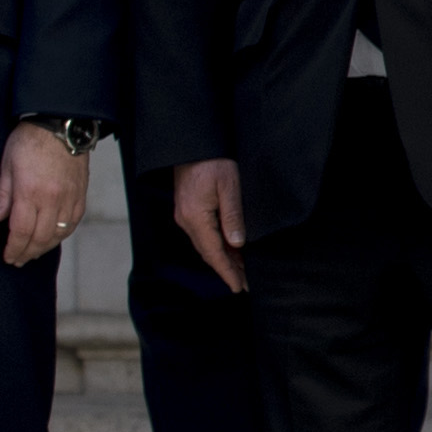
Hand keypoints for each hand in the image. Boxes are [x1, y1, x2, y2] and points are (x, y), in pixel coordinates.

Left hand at [0, 123, 89, 268]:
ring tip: (34, 252)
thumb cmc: (29, 141)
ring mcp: (69, 197)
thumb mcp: (7, 165)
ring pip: (59, 233)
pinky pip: (73, 222)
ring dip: (45, 247)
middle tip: (18, 260)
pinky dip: (62, 234)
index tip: (8, 257)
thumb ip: (3, 194)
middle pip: (41, 237)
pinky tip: (53, 237)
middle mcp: (53, 199)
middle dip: (28, 252)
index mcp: (30, 192)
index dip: (13, 248)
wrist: (60, 124)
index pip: (21, 231)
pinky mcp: (80, 194)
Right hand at [171, 159, 248, 294]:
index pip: (213, 253)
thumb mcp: (230, 187)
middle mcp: (187, 220)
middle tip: (245, 283)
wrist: (193, 144)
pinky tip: (231, 248)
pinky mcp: (188, 210)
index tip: (239, 287)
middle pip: (208, 253)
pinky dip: (218, 245)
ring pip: (206, 245)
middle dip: (227, 269)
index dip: (227, 271)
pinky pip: (204, 234)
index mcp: (195, 217)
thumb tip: (238, 244)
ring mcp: (186, 216)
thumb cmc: (214, 161)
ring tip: (242, 270)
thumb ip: (233, 216)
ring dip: (223, 258)